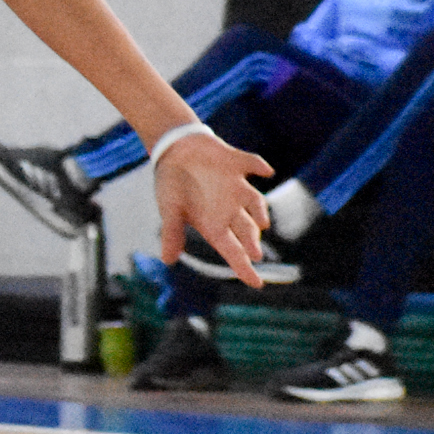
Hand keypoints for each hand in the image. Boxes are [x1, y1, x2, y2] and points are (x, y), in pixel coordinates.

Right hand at [152, 127, 272, 282]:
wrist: (174, 150)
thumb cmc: (170, 183)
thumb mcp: (169, 210)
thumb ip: (172, 233)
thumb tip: (168, 261)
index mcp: (213, 223)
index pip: (231, 251)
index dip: (243, 268)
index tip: (256, 284)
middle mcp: (229, 209)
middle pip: (247, 230)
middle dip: (251, 242)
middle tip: (256, 254)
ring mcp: (236, 187)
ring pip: (255, 202)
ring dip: (259, 212)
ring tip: (261, 223)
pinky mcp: (237, 165)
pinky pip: (253, 165)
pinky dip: (260, 167)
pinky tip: (266, 172)